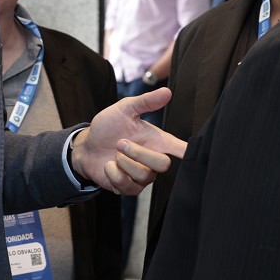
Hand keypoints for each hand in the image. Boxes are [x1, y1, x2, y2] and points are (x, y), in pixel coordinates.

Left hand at [70, 88, 186, 193]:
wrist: (86, 147)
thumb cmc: (108, 127)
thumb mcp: (125, 109)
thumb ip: (146, 102)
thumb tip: (167, 92)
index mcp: (157, 141)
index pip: (181, 150)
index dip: (189, 153)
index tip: (193, 154)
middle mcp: (153, 160)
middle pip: (163, 164)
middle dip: (139, 153)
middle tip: (120, 143)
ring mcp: (142, 176)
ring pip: (145, 176)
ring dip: (124, 162)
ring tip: (114, 153)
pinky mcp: (129, 188)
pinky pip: (127, 185)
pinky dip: (113, 173)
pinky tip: (109, 166)